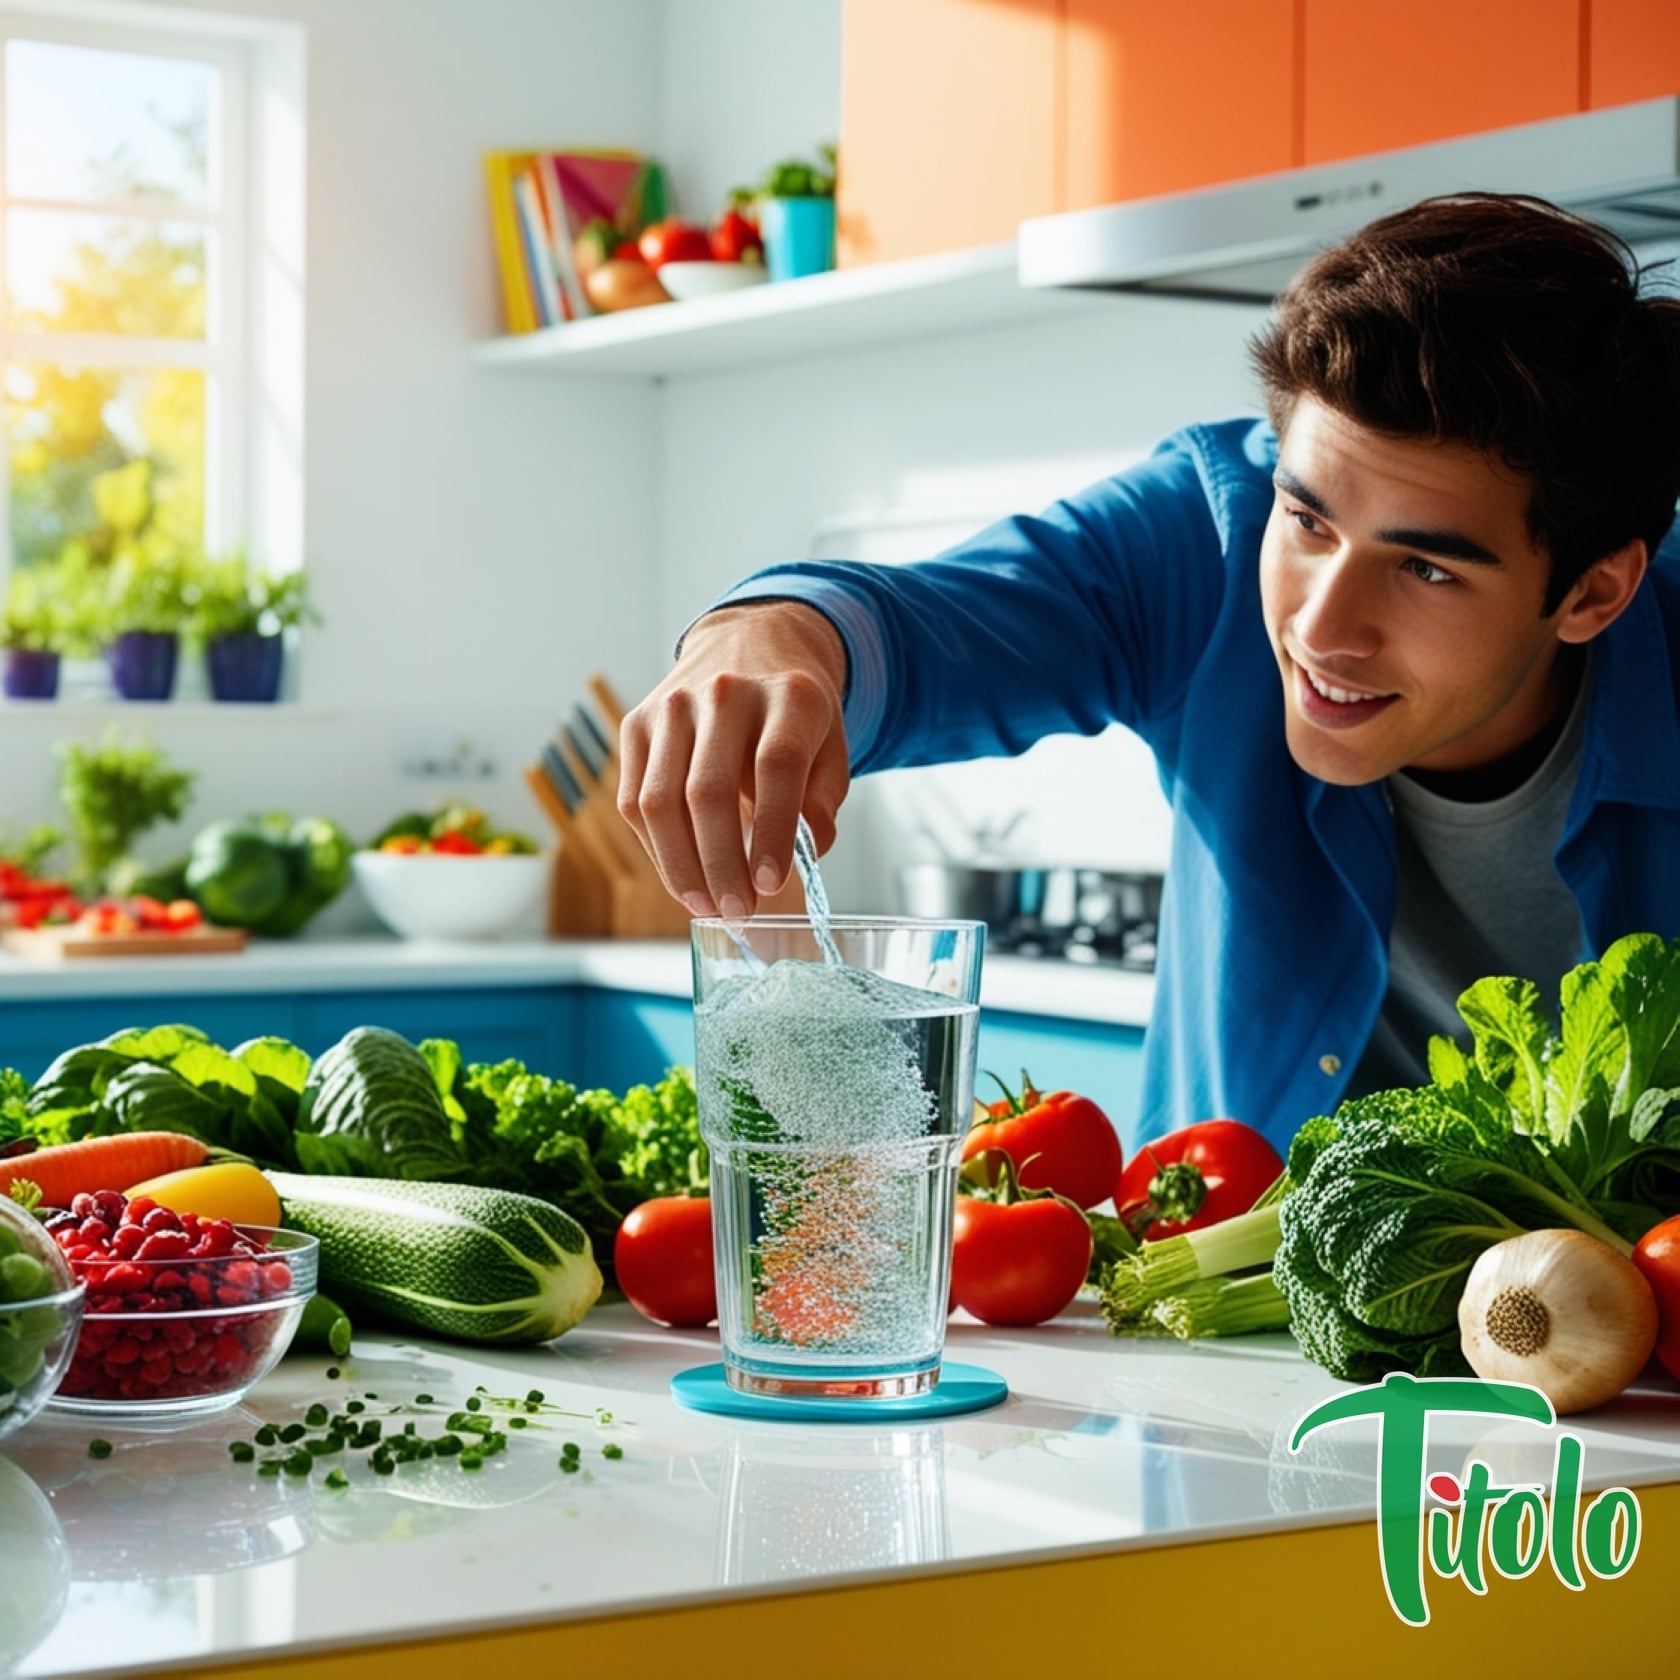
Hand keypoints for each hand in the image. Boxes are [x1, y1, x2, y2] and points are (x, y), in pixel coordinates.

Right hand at [617, 602, 850, 917]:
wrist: (748, 648)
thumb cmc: (792, 714)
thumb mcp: (830, 745)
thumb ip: (823, 800)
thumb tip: (807, 854)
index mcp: (788, 695)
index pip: (777, 766)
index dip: (773, 831)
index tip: (771, 884)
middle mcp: (725, 692)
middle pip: (708, 791)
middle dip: (721, 864)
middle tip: (739, 910)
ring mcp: (671, 706)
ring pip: (660, 802)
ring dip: (681, 866)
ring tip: (707, 905)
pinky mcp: (636, 724)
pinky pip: (634, 800)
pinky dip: (657, 849)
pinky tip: (682, 877)